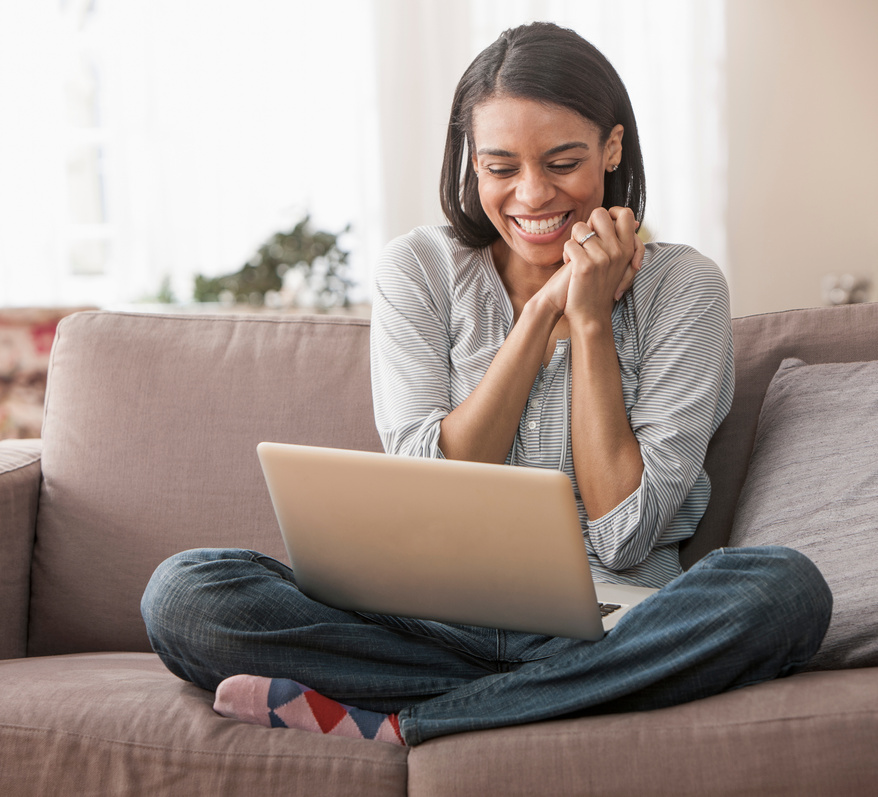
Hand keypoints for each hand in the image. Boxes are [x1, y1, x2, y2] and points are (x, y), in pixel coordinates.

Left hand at [562, 207, 639, 323]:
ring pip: (579, 228)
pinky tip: (570, 266)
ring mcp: (602, 257)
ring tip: (575, 257)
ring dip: (573, 241)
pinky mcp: (585, 265)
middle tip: (585, 242)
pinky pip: (569, 244)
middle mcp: (617, 251)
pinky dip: (566, 254)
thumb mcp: (617, 264)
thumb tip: (631, 221)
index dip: (611, 213)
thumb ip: (621, 242)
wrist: (589, 315)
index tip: (599, 226)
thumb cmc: (599, 287)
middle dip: (587, 224)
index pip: (625, 213)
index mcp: (626, 249)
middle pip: (599, 213)